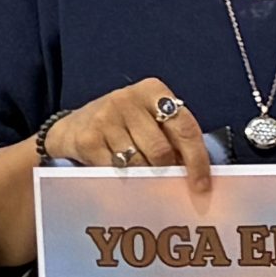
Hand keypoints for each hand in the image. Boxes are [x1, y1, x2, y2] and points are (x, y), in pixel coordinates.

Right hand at [48, 79, 212, 192]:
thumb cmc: (123, 127)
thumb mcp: (149, 120)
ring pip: (138, 164)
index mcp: (153, 90)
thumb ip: (172, 138)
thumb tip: (195, 176)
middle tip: (164, 181)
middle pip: (161, 150)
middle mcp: (128, 99)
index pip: (185, 128)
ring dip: (142, 177)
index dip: (197, 160)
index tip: (201, 186)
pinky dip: (121, 181)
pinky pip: (115, 171)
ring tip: (138, 175)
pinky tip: (119, 176)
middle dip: (165, 171)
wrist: (74, 127)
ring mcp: (105, 117)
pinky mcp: (88, 138)